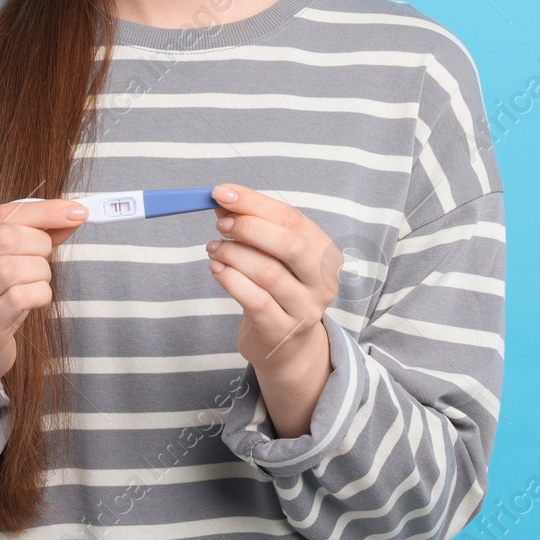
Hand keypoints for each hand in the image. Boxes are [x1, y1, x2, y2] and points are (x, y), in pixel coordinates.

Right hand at [0, 197, 87, 392]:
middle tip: (45, 261)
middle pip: (7, 237)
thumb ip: (37, 234)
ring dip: (41, 272)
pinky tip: (36, 301)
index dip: (45, 210)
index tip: (78, 211)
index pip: (3, 214)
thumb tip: (75, 213)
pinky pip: (21, 297)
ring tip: (37, 283)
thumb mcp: (6, 261)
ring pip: (13, 267)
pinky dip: (41, 294)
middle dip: (41, 245)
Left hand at [206, 183, 341, 374]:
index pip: (292, 218)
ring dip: (233, 254)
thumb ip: (254, 228)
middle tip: (221, 224)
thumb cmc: (278, 291)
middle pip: (290, 244)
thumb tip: (224, 202)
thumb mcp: (272, 255)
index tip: (221, 192)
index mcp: (324, 253)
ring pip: (268, 272)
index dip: (254, 202)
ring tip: (214, 249)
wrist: (286, 346)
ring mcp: (306, 309)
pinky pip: (254, 300)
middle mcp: (322, 281)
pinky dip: (230, 280)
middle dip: (248, 228)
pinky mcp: (282, 331)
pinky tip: (217, 270)